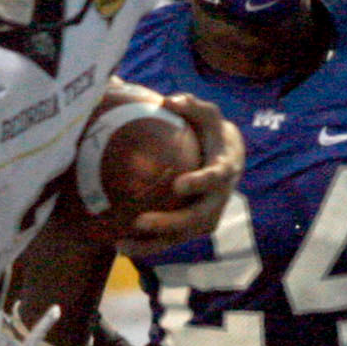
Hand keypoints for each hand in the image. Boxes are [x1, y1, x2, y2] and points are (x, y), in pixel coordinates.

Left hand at [119, 94, 240, 255]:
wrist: (228, 161)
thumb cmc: (211, 133)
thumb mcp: (208, 115)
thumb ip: (191, 105)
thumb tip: (167, 99)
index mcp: (223, 171)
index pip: (215, 178)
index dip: (200, 183)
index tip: (179, 185)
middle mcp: (217, 200)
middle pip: (196, 218)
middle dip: (170, 223)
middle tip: (141, 221)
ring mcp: (205, 218)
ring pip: (179, 237)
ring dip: (151, 244)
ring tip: (121, 245)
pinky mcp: (191, 229)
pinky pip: (169, 241)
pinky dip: (146, 246)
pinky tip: (118, 245)